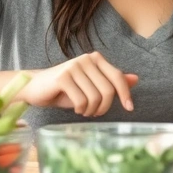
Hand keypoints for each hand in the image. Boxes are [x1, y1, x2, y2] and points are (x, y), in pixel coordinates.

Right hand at [21, 52, 138, 116]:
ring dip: (91, 110)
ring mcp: (74, 66)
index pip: (118, 77)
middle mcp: (86, 59)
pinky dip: (81, 109)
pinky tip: (76, 108)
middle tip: (96, 113)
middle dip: (104, 107)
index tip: (129, 108)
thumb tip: (135, 79)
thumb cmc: (66, 89)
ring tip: (84, 110)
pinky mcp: (63, 77)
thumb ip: (111, 82)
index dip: (125, 94)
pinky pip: (81, 101)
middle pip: (108, 90)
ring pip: (95, 97)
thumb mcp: (91, 86)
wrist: (37, 88)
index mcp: (96, 59)